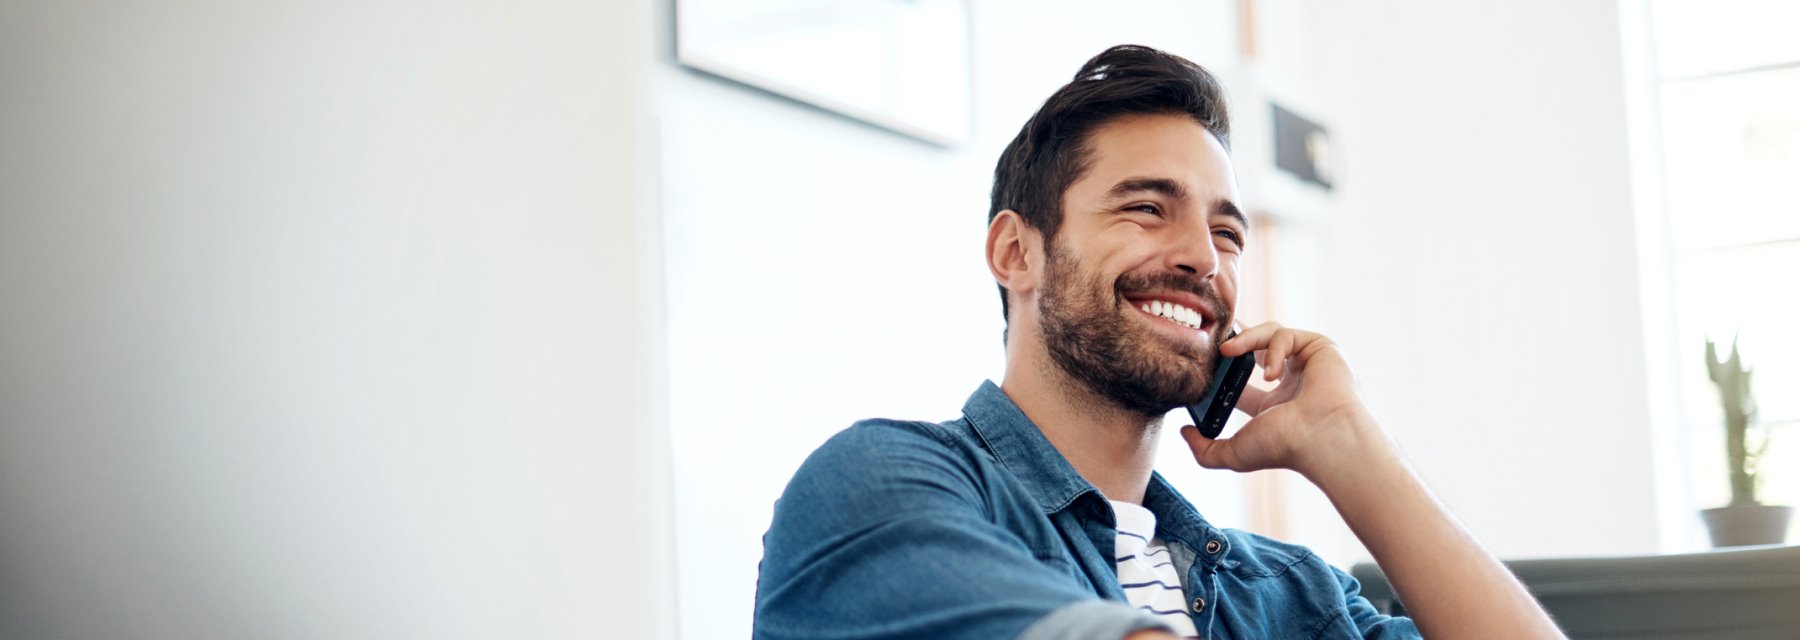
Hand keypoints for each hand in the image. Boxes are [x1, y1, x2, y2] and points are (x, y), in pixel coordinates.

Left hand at [1179, 322, 1386, 480]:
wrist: (1321, 438)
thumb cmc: (1285, 448)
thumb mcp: (1235, 453)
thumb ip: (1205, 449)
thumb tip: (1185, 433)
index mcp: (1275, 405)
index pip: (1242, 380)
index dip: (1220, 369)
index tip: (1200, 362)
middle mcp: (1292, 382)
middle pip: (1257, 347)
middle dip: (1233, 337)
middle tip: (1211, 335)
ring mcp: (1307, 363)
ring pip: (1269, 333)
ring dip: (1245, 340)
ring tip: (1227, 351)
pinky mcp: (1320, 347)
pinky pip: (1286, 334)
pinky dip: (1272, 348)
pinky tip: (1269, 372)